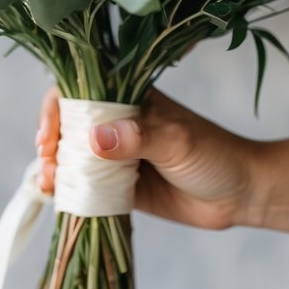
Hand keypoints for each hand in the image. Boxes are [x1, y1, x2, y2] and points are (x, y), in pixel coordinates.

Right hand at [36, 87, 254, 229]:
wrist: (240, 195)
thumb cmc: (214, 154)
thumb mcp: (178, 141)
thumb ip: (138, 138)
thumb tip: (95, 138)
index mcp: (130, 98)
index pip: (81, 91)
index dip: (57, 108)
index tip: (50, 134)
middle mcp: (117, 123)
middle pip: (68, 124)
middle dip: (50, 142)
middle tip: (48, 162)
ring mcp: (116, 156)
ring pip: (72, 157)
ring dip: (54, 168)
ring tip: (50, 183)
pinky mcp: (119, 186)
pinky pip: (85, 186)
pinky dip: (67, 191)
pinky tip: (56, 197)